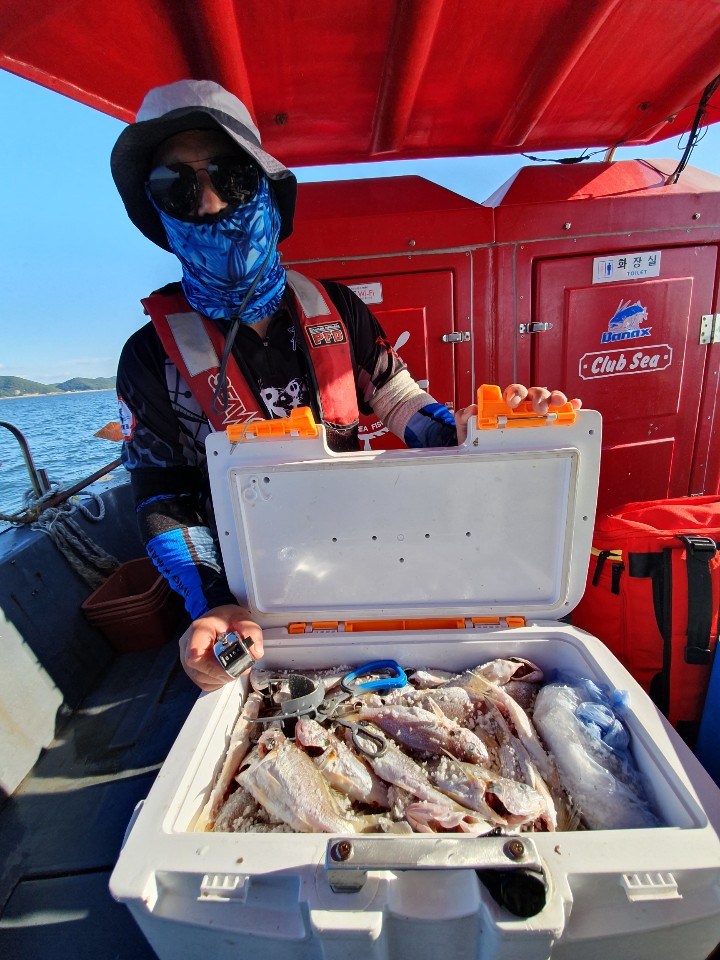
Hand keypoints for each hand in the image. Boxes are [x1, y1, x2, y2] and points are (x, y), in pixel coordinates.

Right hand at [179, 604, 263, 690]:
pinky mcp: (191, 669)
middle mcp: (187, 646)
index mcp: (199, 630)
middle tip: (241, 666)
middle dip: (225, 673)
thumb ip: (252, 632)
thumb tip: (255, 652)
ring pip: (203, 679)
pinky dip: (218, 680)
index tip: (233, 666)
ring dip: (223, 677)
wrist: (217, 618)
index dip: (215, 667)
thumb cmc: (227, 618)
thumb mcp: (243, 618)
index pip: (196, 655)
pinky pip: (204, 683)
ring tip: (234, 665)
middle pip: (201, 671)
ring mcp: (186, 659)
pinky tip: (225, 669)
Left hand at [454, 386, 581, 443]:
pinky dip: (569, 407)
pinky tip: (575, 406)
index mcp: (505, 403)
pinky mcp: (547, 420)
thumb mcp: (467, 427)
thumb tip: (472, 409)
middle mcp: (522, 404)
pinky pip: (559, 411)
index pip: (512, 392)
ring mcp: (534, 411)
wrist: (479, 447)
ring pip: (547, 399)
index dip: (514, 394)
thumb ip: (465, 417)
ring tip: (560, 404)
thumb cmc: (477, 434)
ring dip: (554, 399)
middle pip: (533, 393)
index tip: (512, 402)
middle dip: (538, 397)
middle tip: (539, 409)